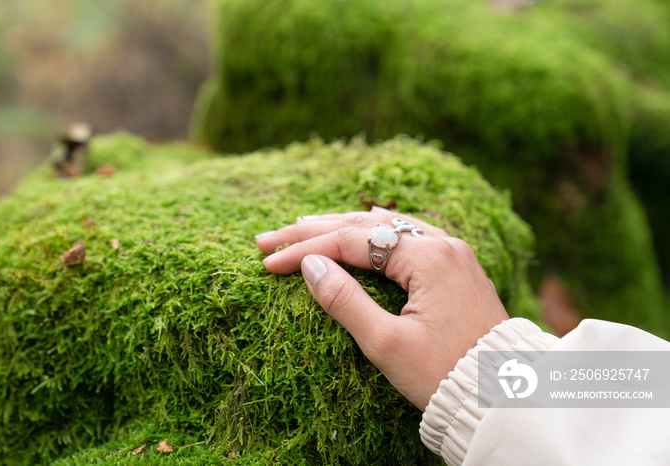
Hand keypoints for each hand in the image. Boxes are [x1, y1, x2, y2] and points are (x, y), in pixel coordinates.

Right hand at [256, 208, 508, 409]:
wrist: (503, 395)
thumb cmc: (445, 374)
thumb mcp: (387, 344)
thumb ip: (345, 301)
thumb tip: (311, 265)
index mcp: (428, 257)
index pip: (351, 241)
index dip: (305, 250)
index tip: (269, 262)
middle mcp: (443, 244)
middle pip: (364, 226)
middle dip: (313, 231)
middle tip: (269, 237)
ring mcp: (452, 253)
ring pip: (385, 228)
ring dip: (341, 228)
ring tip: (302, 225)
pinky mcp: (455, 267)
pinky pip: (407, 237)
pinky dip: (373, 234)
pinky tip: (359, 228)